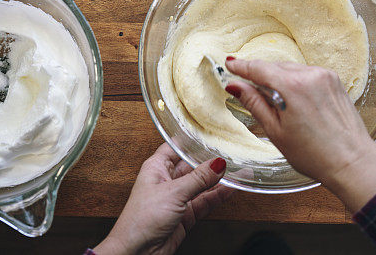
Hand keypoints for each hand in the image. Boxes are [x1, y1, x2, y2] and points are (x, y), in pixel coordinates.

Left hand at [94, 143, 234, 254]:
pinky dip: (218, 195)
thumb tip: (217, 163)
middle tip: (231, 152)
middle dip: (209, 160)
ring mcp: (177, 198)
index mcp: (156, 167)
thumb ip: (198, 178)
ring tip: (239, 170)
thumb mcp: (173, 193)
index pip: (176, 147)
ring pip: (201, 184)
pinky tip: (231, 188)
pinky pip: (204, 201)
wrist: (137, 253)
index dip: (191, 140)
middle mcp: (166, 180)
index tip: (210, 132)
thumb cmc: (141, 220)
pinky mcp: (185, 215)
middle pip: (192, 165)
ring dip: (218, 179)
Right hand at [224, 58, 375, 211]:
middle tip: (249, 89)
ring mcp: (325, 76)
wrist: (352, 162)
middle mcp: (310, 75)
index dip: (242, 66)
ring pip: (292, 69)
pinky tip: (296, 101)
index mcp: (292, 87)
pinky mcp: (335, 80)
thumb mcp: (276, 131)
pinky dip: (297, 82)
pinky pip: (307, 74)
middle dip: (262, 76)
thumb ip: (254, 103)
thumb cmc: (314, 154)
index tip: (230, 64)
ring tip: (278, 103)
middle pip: (276, 67)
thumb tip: (235, 86)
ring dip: (280, 79)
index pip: (259, 68)